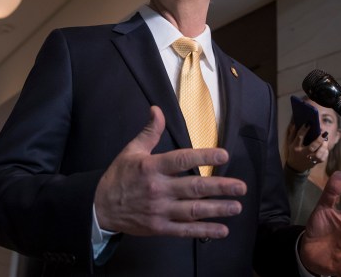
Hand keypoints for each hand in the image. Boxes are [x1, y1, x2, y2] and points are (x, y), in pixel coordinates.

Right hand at [94, 106, 246, 237]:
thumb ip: (149, 132)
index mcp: (151, 167)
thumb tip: (157, 109)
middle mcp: (158, 189)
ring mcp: (159, 210)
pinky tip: (222, 230)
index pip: (182, 160)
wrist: (100, 208)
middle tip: (241, 187)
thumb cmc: (119, 177)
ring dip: (217, 209)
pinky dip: (204, 230)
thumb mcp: (131, 151)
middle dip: (220, 187)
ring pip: (193, 210)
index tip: (224, 155)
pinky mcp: (159, 227)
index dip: (204, 156)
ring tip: (237, 206)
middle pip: (193, 188)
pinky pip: (185, 230)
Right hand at [286, 122, 328, 171]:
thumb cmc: (294, 151)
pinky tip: (325, 147)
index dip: (304, 130)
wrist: (296, 166)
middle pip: (312, 147)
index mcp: (295, 147)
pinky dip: (325, 152)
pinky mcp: (315, 163)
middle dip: (319, 140)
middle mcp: (303, 154)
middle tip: (324, 133)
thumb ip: (293, 134)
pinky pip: (323, 158)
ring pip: (319, 154)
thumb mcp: (290, 143)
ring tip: (326, 139)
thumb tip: (296, 124)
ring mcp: (309, 160)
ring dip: (324, 146)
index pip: (299, 137)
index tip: (308, 124)